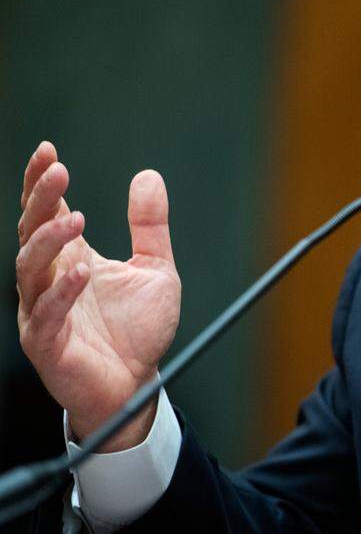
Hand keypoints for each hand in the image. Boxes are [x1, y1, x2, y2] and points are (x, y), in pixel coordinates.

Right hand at [15, 142, 180, 450]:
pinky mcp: (47, 343)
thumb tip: (148, 176)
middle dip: (41, 200)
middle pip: (32, 232)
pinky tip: (79, 270)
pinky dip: (60, 291)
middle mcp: (50, 279)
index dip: (42, 182)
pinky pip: (47, 314)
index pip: (47, 212)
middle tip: (57, 171)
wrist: (138, 382)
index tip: (49, 150)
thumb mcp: (156, 268)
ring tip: (73, 217)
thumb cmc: (138, 329)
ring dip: (48, 240)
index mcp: (70, 257)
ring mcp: (43, 310)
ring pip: (30, 269)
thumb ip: (150, 226)